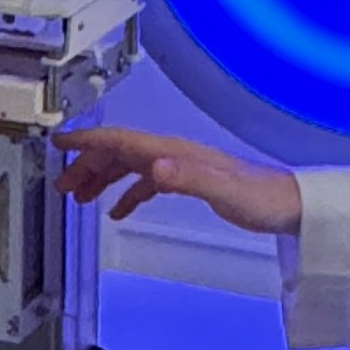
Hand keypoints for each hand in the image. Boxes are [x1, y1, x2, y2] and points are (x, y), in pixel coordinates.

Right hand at [54, 127, 304, 235]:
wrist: (290, 204)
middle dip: (86, 164)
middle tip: (62, 183)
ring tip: (80, 195)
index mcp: (175, 154)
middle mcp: (175, 156)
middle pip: (119, 153)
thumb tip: (152, 167)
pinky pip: (147, 183)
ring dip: (102, 177)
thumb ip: (186, 178)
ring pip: (129, 166)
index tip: (60, 142)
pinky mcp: (189, 183)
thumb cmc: (262, 197)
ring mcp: (181, 168)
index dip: (88, 140)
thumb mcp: (222, 190)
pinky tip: (120, 209)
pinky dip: (126, 193)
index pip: (121, 141)